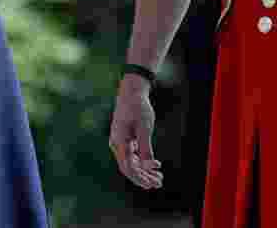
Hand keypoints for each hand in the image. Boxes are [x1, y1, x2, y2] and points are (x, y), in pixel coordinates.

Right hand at [108, 75, 162, 189]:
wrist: (132, 91)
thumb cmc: (138, 107)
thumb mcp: (144, 128)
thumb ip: (145, 148)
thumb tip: (148, 166)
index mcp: (119, 141)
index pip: (127, 167)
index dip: (139, 178)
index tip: (152, 184)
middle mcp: (117, 144)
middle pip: (129, 167)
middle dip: (144, 177)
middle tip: (159, 184)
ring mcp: (120, 142)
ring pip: (132, 162)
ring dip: (145, 171)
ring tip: (160, 178)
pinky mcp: (125, 139)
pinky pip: (133, 155)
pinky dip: (144, 162)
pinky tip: (156, 166)